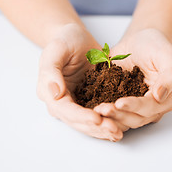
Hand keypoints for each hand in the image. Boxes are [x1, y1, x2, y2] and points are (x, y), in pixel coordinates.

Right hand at [36, 23, 123, 140]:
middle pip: (78, 121)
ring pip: (89, 121)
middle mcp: (62, 101)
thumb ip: (51, 71)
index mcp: (50, 92)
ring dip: (103, 129)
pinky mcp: (90, 98)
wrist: (76, 38)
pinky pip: (99, 112)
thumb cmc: (65, 40)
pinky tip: (121, 125)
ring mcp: (77, 101)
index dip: (80, 117)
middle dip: (95, 128)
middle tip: (114, 130)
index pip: (65, 110)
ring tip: (119, 133)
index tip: (97, 119)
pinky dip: (109, 120)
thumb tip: (54, 94)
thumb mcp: (56, 50)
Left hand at [94, 28, 171, 129]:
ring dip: (110, 117)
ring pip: (123, 118)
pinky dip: (104, 111)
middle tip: (102, 109)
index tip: (119, 103)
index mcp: (166, 99)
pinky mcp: (121, 101)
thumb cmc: (155, 46)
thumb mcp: (167, 56)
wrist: (139, 41)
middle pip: (135, 118)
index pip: (150, 108)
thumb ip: (169, 77)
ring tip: (96, 110)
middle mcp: (151, 107)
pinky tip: (92, 108)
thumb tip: (160, 96)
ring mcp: (135, 105)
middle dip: (119, 115)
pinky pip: (113, 110)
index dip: (135, 107)